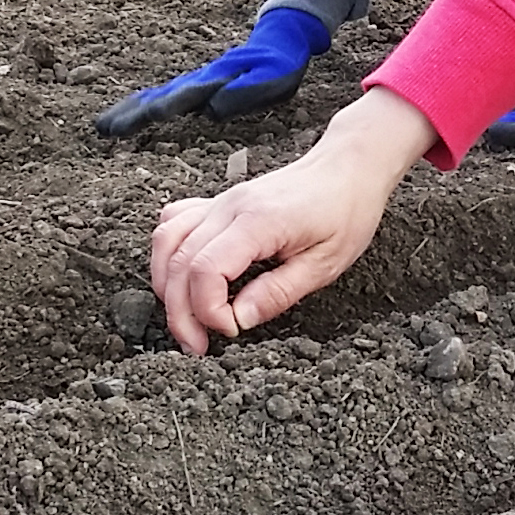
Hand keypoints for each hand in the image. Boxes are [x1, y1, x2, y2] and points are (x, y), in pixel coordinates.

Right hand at [95, 8, 331, 136]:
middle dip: (132, 113)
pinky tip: (127, 116)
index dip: (161, 109)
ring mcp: (194, 82)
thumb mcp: (273, 77)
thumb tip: (210, 110)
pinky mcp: (194, 86)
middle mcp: (198, 80)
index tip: (139, 119)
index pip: (182, 97)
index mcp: (214, 79)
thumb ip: (245, 91)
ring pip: (155, 96)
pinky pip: (162, 96)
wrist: (279, 39)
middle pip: (159, 97)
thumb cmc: (279, 63)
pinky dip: (141, 105)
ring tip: (104, 126)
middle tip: (105, 128)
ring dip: (130, 111)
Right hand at [148, 85, 439, 353]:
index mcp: (258, 221)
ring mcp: (221, 203)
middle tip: (197, 345)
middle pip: (179, 262)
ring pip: (167, 243)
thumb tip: (238, 320)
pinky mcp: (219, 204)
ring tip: (186, 321)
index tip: (229, 331)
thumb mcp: (325, 264)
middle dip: (180, 313)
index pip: (206, 269)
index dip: (208, 310)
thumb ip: (277, 294)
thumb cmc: (345, 211)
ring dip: (166, 286)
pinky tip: (181, 277)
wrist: (348, 169)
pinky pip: (175, 224)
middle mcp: (230, 208)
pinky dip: (168, 254)